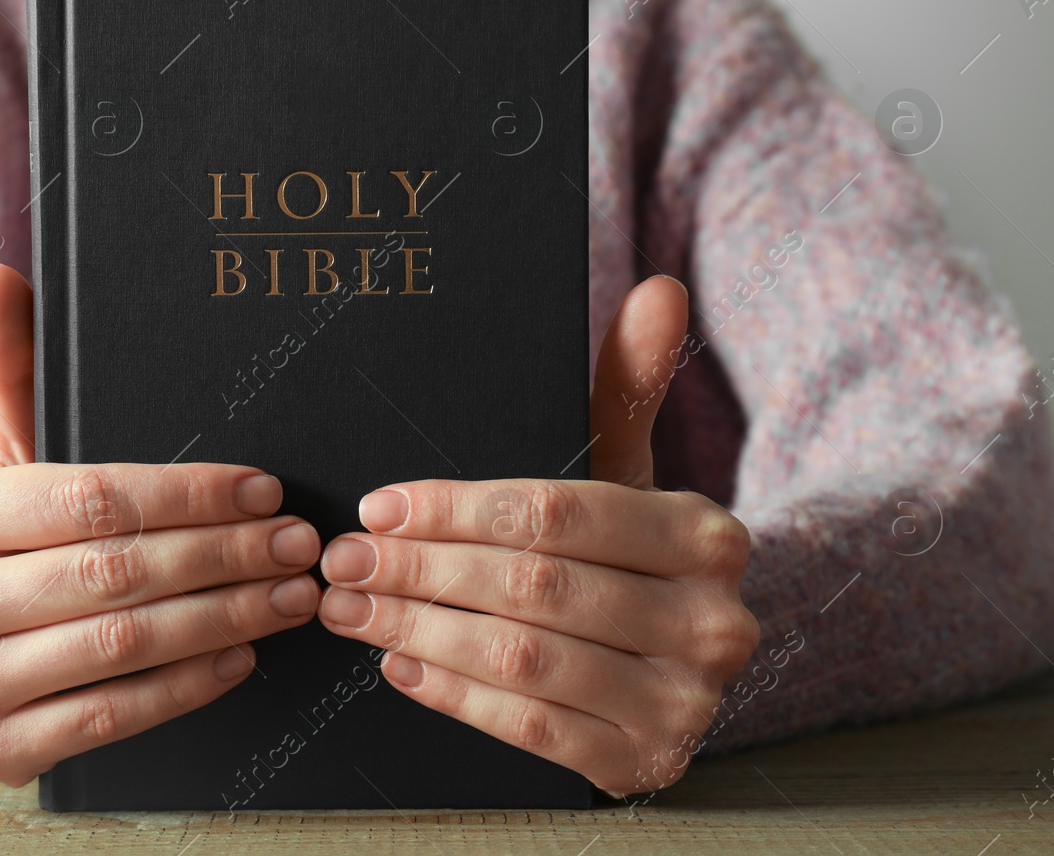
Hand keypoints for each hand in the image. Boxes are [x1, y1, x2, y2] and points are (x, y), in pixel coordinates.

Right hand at [0, 263, 321, 786]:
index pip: (89, 497)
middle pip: (114, 571)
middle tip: (298, 542)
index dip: (188, 492)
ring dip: (225, 618)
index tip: (263, 486)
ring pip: (121, 644)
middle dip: (224, 554)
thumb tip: (3, 271)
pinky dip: (187, 684)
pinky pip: (111, 716)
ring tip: (292, 595)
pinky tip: (241, 655)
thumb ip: (10, 368)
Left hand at [314, 275, 758, 795]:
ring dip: (419, 632)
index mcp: (706, 534)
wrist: (682, 659)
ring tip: (351, 610)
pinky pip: (528, 730)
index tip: (380, 506)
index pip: (558, 514)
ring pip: (522, 661)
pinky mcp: (646, 764)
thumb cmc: (631, 550)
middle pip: (532, 588)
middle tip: (342, 560)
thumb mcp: (631, 473)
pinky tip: (398, 663)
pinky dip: (452, 695)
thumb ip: (629, 385)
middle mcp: (712, 623)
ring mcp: (684, 704)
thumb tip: (659, 289)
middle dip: (421, 572)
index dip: (457, 510)